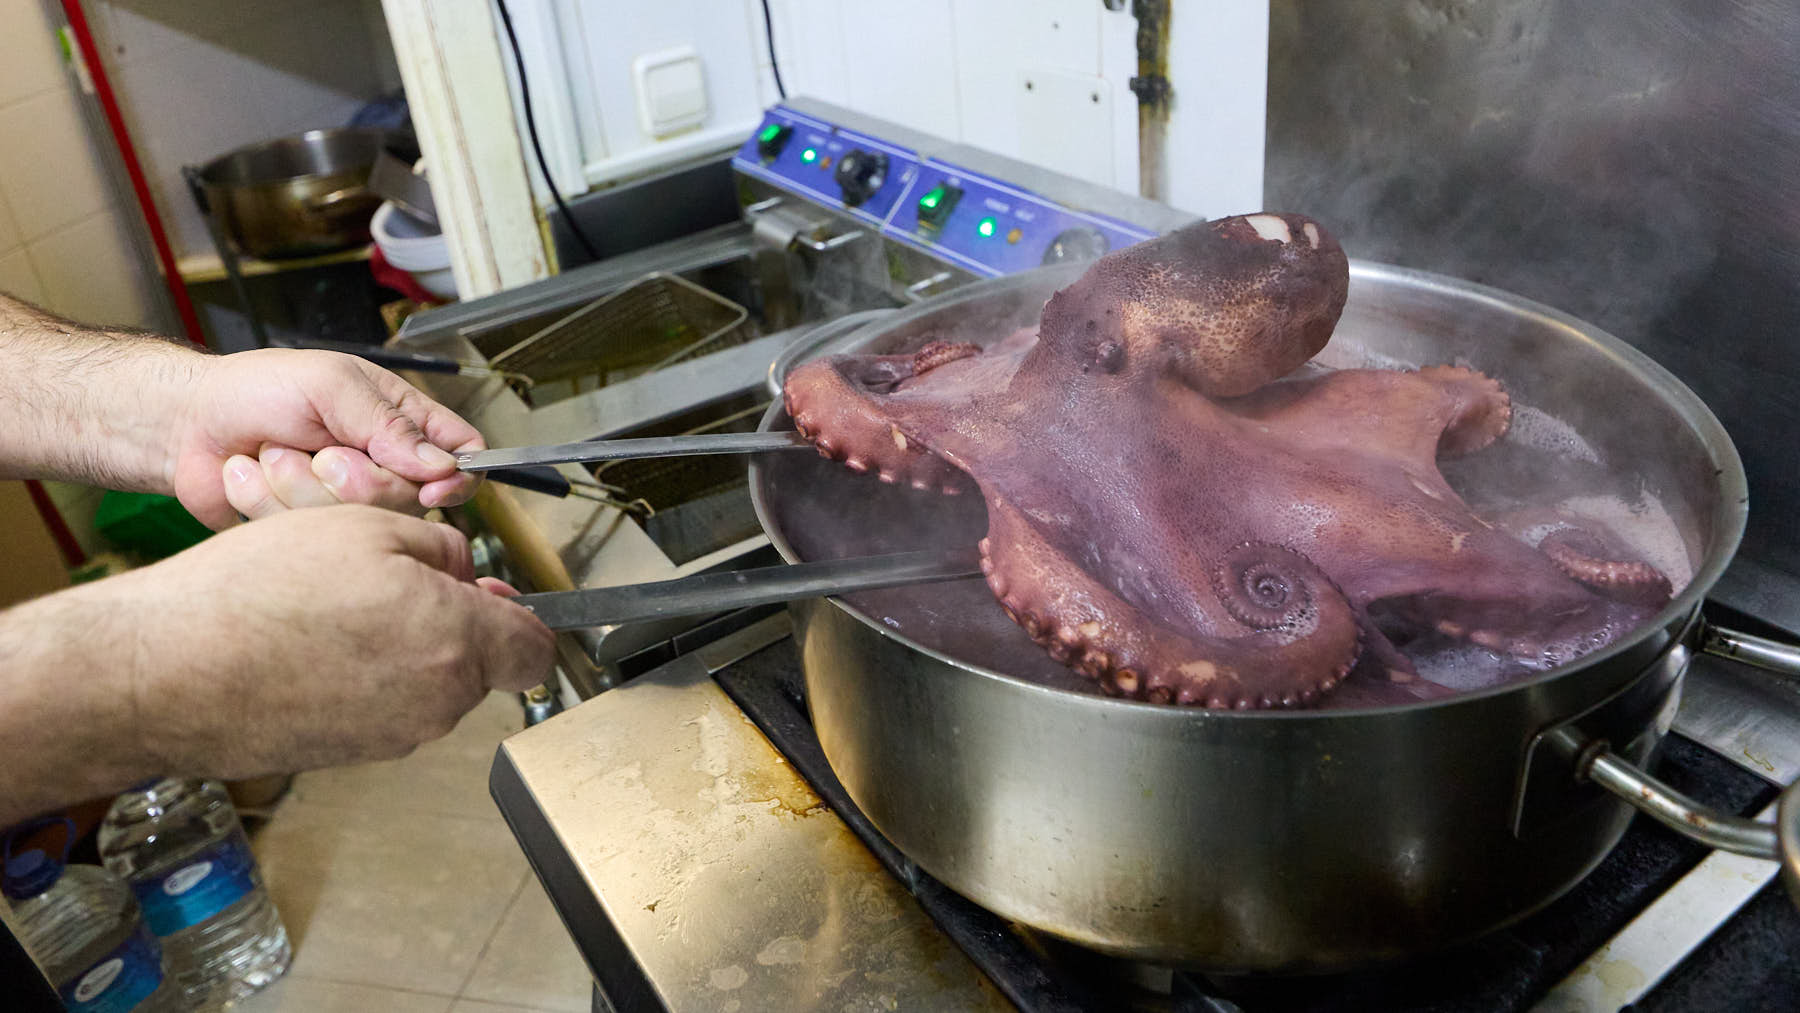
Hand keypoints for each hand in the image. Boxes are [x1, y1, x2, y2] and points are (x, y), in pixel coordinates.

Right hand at [109, 505, 554, 778]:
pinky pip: (381, 707)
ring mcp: (392, 737)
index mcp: (457, 643)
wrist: (164, 672)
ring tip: (334, 607)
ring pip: (427, 684)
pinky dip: (361, 676)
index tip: (498, 595)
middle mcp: (436, 703)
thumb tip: (462, 568)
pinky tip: (310, 643)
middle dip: (450, 620)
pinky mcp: (349, 754)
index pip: (537, 649)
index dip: (522, 615)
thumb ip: (440, 548)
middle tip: (389, 579)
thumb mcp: (366, 526)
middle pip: (479, 662)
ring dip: (401, 646)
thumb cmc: (257, 596)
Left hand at [162, 348, 484, 527]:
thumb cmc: (256, 389)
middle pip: (408, 500)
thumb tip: (442, 464)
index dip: (458, 478)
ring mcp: (344, 504)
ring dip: (299, 483)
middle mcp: (380, 468)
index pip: (462, 455)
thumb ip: (387, 422)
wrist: (185, 423)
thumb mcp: (329, 385)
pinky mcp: (307, 532)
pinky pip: (307, 535)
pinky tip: (252, 477)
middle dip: (353, 477)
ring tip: (273, 454)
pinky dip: (267, 501)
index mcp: (399, 424)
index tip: (433, 487)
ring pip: (355, 521)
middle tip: (317, 449)